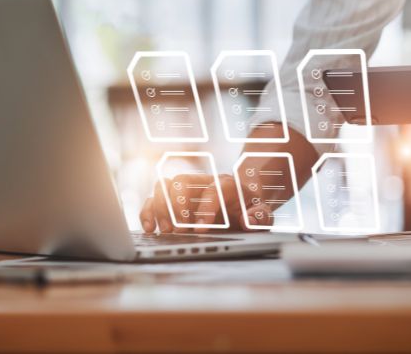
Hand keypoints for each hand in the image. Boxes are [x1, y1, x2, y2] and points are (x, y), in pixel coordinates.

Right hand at [139, 163, 292, 232]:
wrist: (243, 199)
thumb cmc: (250, 207)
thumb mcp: (262, 213)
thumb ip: (261, 217)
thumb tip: (249, 221)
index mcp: (227, 184)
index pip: (213, 190)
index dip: (205, 209)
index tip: (200, 229)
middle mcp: (203, 182)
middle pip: (182, 181)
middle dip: (177, 205)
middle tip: (178, 230)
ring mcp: (186, 190)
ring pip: (164, 185)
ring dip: (159, 207)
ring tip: (165, 230)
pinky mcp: (174, 200)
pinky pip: (154, 198)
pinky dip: (148, 211)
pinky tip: (149, 228)